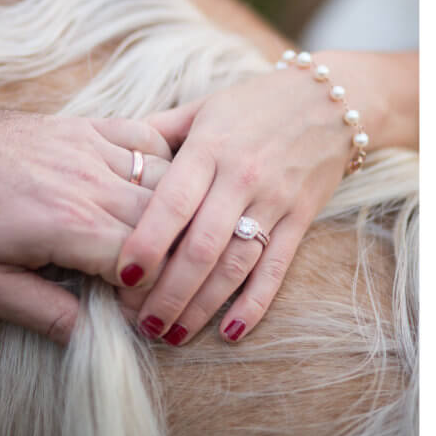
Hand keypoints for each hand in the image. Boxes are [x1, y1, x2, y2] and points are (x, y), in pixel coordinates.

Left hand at [0, 109, 170, 344]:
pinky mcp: (84, 126)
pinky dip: (162, 164)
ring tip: (154, 244)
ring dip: (170, 216)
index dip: (144, 298)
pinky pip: (146, 138)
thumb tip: (89, 339)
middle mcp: (89, 182)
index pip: (142, 267)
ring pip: (166, 181)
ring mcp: (89, 147)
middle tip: (147, 284)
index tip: (129, 313)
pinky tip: (149, 191)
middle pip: (164, 224)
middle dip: (167, 262)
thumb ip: (43, 313)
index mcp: (68, 225)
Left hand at [115, 61, 355, 344]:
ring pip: (235, 264)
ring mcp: (274, 201)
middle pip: (202, 246)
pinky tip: (230, 332)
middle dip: (169, 291)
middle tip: (141, 325)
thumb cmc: (249, 106)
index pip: (173, 203)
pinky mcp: (301, 220)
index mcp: (207, 149)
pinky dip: (256, 303)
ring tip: (171, 336)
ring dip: (203, 306)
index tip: (121, 276)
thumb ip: (153, 134)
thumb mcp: (197, 109)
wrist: (329, 99)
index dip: (147, 243)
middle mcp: (240, 177)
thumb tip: (105, 156)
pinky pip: (277, 268)